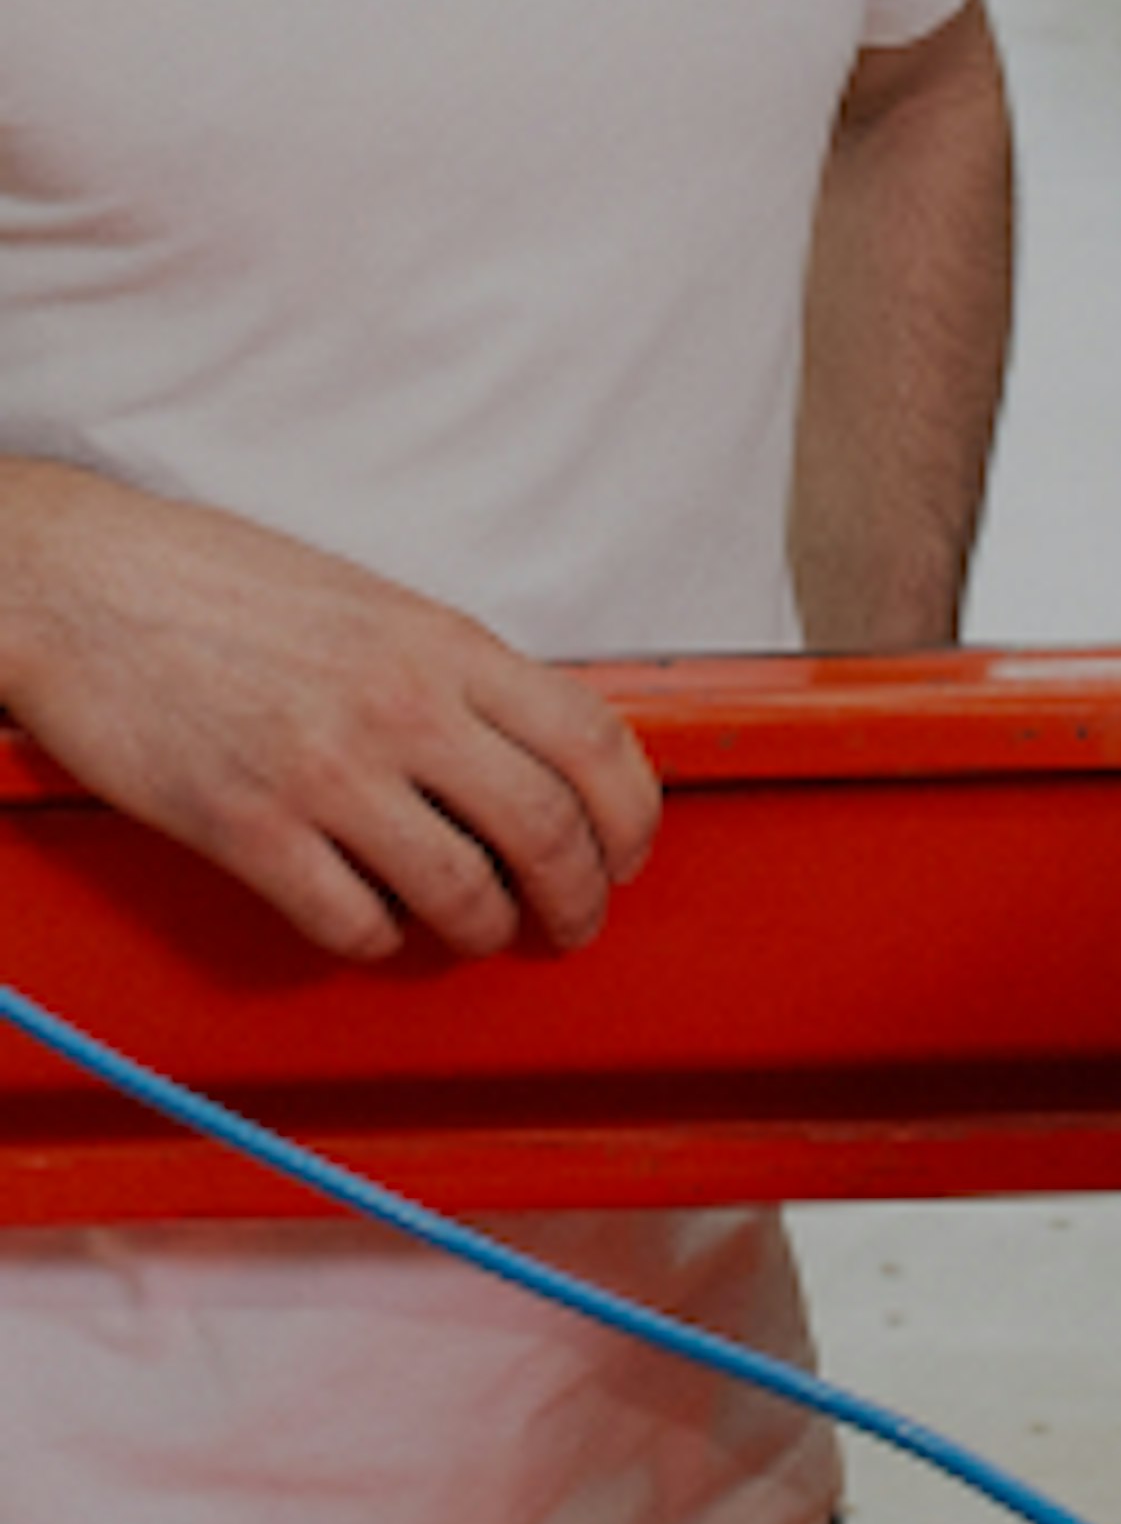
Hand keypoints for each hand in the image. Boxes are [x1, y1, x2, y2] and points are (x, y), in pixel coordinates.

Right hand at [0, 465, 658, 965]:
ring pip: (462, 893)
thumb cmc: (223, 586)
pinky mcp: (245, 828)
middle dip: (581, 896)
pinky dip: (380, 938)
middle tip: (574, 920)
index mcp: (443, 643)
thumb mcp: (374, 604)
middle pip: (547, 831)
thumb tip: (534, 752)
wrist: (86, 584)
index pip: (594, 740)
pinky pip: (353, 922)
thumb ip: (457, 675)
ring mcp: (324, 772)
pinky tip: (374, 918)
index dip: (631, 816)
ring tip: (481, 930)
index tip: (626, 851)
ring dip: (487, 930)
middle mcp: (400, 707)